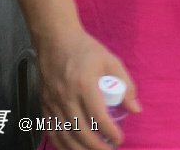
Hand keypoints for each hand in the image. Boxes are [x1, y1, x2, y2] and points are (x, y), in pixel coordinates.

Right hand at [35, 28, 139, 149]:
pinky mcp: (43, 105)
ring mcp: (52, 102)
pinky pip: (51, 130)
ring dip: (79, 149)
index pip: (98, 116)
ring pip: (64, 134)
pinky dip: (61, 143)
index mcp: (85, 84)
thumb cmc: (86, 50)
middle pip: (80, 130)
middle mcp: (66, 96)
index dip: (109, 131)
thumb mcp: (111, 61)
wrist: (55, 41)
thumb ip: (125, 85)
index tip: (119, 139)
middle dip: (95, 146)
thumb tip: (136, 109)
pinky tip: (72, 148)